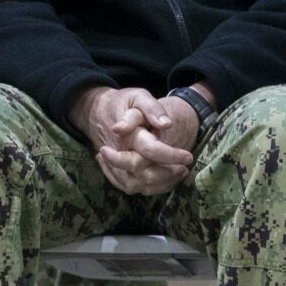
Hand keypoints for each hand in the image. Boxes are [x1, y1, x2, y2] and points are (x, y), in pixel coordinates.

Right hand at [70, 87, 193, 196]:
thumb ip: (152, 108)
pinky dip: (151, 188)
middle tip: (185, 167)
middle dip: (168, 174)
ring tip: (179, 173)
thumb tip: (166, 124)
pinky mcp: (116, 173)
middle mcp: (120, 154)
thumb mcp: (138, 97)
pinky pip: (132, 188)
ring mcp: (116, 166)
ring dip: (162, 183)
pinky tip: (165, 180)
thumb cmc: (122, 103)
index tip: (188, 157)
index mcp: (128, 135)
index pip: (150, 150)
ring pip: (138, 186)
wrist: (97, 112)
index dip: (171, 156)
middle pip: (143, 174)